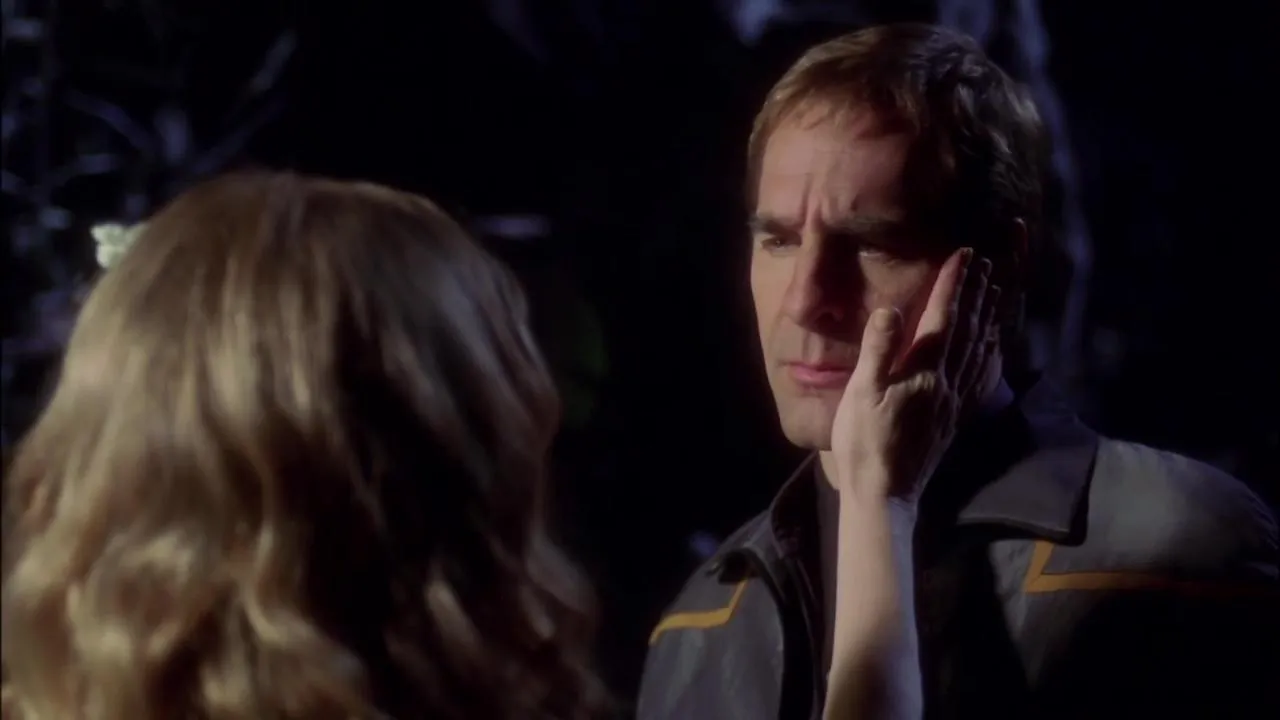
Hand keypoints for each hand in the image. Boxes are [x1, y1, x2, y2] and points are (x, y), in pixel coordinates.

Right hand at [830, 247, 1000, 503]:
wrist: (884, 494)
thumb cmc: (864, 444)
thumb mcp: (860, 394)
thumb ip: (878, 350)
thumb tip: (891, 309)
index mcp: (922, 372)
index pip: (942, 318)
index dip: (953, 284)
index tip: (964, 254)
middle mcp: (946, 383)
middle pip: (967, 329)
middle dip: (976, 294)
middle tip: (985, 264)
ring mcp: (953, 402)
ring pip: (978, 350)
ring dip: (986, 318)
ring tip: (993, 293)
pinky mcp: (954, 419)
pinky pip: (979, 378)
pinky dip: (988, 354)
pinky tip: (991, 347)